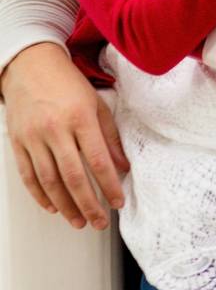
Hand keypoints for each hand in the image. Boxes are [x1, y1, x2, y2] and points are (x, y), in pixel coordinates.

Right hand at [0, 43, 127, 229]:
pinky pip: (28, 175)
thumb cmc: (68, 84)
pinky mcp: (18, 143)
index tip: (117, 202)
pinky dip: (40, 195)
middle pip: (73, 176)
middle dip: (88, 204)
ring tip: (78, 220)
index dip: (109, 185)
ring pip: (49, 181)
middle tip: (98, 222)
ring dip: (65, 205)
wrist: (30, 67)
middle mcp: (56, 130)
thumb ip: (110, 136)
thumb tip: (123, 166)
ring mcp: (34, 138)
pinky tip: (52, 207)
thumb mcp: (97, 104)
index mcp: (81, 119)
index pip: (98, 160)